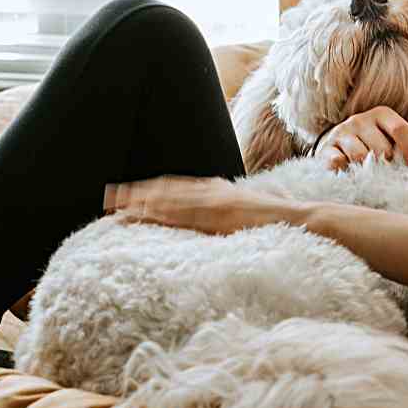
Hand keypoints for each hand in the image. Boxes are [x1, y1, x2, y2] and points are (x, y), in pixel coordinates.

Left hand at [103, 175, 298, 235]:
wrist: (298, 218)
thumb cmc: (278, 220)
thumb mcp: (250, 213)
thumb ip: (232, 212)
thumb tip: (226, 216)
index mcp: (218, 190)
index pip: (177, 187)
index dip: (151, 190)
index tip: (130, 193)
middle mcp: (211, 191)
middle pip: (165, 189)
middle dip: (136, 192)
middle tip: (108, 197)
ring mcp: (212, 201)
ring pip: (167, 199)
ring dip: (138, 201)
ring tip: (113, 206)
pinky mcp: (215, 214)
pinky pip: (179, 213)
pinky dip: (157, 213)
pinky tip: (140, 216)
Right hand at [315, 106, 407, 171]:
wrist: (336, 145)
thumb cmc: (373, 143)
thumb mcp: (391, 137)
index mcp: (381, 114)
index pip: (400, 129)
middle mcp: (360, 120)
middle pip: (382, 148)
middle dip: (388, 164)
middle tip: (389, 173)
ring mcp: (342, 133)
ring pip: (360, 156)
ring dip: (368, 170)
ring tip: (371, 175)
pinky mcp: (326, 148)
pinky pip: (337, 162)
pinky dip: (345, 170)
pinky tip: (350, 175)